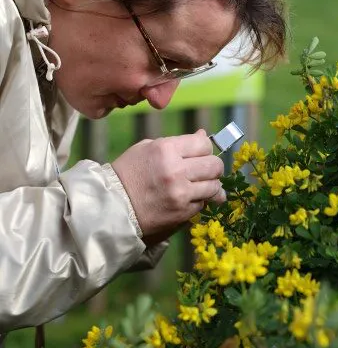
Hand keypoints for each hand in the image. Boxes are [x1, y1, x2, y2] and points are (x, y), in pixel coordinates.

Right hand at [111, 129, 225, 237]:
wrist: (112, 206)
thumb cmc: (128, 172)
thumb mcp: (147, 148)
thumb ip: (178, 142)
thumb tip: (203, 134)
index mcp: (166, 149)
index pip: (204, 144)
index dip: (205, 148)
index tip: (201, 153)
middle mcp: (176, 170)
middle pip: (214, 165)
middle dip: (214, 167)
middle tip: (207, 170)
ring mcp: (180, 193)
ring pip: (214, 186)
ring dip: (211, 186)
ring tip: (201, 186)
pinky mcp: (182, 212)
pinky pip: (203, 204)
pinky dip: (199, 201)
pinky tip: (189, 198)